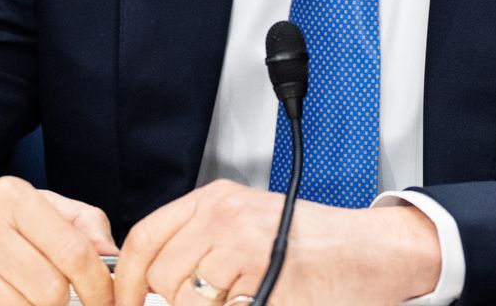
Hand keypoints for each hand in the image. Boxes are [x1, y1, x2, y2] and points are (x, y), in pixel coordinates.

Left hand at [113, 179, 439, 305]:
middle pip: (160, 276)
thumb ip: (200, 243)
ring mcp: (248, 246)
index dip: (126, 282)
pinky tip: (251, 302)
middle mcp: (227, 217)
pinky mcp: (269, 280)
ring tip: (230, 303)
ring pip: (188, 299)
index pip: (144, 239)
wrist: (370, 251)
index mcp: (215, 200)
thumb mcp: (248, 224)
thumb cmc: (311, 242)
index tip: (125, 303)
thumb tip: (150, 284)